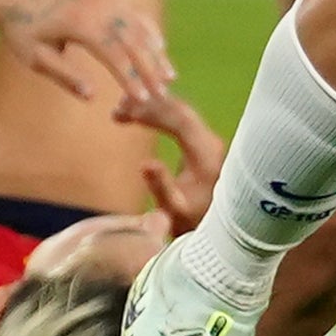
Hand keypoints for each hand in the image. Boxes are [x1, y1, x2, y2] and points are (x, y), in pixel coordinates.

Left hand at [0, 0, 176, 119]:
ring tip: (169, 76)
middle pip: (132, 41)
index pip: (113, 54)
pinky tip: (160, 47)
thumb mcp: (36, 57)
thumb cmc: (21, 29)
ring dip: (155, 52)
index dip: (130, 78)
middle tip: (162, 94)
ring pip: (138, 27)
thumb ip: (65, 76)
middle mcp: (97, 7)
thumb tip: (92, 96)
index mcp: (79, 23)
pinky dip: (149, 30)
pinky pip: (134, 13)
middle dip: (150, 69)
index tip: (143, 99)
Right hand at [125, 85, 228, 236]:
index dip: (152, 112)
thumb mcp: (174, 212)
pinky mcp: (204, 144)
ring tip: (121, 110)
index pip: (180, 121)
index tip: (124, 112)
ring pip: (181, 112)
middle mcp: (211, 142)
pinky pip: (181, 119)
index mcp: (206, 155)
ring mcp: (209, 141)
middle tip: (118, 106)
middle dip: (149, 105)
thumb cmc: (193, 224)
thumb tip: (145, 163)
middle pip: (180, 111)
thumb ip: (161, 188)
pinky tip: (138, 116)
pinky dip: (160, 113)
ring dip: (153, 107)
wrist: (218, 231)